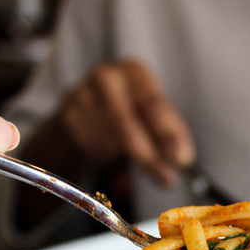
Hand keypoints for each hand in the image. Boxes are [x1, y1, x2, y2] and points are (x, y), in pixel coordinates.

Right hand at [57, 58, 194, 185]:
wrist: (83, 115)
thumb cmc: (127, 113)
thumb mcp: (153, 118)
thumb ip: (170, 135)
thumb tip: (183, 159)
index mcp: (134, 72)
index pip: (153, 104)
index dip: (168, 132)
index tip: (181, 157)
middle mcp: (105, 77)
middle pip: (126, 122)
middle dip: (149, 155)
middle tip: (166, 178)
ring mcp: (81, 95)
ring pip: (108, 140)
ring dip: (124, 157)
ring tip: (128, 155)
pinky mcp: (66, 117)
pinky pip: (92, 148)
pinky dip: (105, 157)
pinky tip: (108, 150)